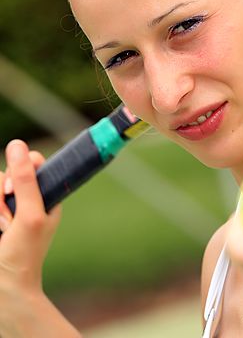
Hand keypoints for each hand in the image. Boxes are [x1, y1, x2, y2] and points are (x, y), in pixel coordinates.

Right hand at [0, 140, 60, 295]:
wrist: (4, 290)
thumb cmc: (24, 254)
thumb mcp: (30, 213)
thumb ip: (26, 180)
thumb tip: (17, 144)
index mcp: (46, 194)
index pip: (33, 162)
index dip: (21, 169)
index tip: (14, 189)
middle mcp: (27, 198)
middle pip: (9, 173)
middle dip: (2, 194)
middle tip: (8, 219)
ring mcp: (8, 208)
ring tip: (2, 228)